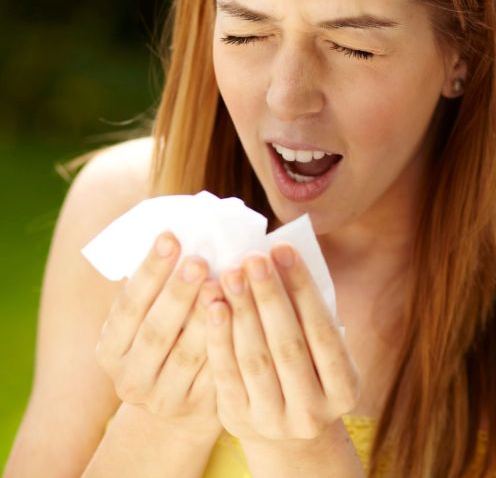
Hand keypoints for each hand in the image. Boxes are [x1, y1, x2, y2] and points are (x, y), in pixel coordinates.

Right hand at [95, 232, 224, 436]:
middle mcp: (129, 376)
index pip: (127, 305)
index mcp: (110, 347)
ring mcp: (161, 397)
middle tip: (199, 259)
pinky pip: (216, 373)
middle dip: (178, 292)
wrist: (182, 401)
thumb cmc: (171, 339)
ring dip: (208, 317)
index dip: (148, 271)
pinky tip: (244, 315)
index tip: (170, 236)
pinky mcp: (196, 408)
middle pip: (156, 330)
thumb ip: (160, 286)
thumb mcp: (151, 318)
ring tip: (225, 282)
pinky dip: (230, 342)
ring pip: (188, 354)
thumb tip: (184, 228)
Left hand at [204, 243, 359, 442]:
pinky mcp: (240, 421)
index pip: (323, 331)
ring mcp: (276, 421)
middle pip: (288, 345)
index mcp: (345, 389)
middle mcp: (314, 411)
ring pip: (255, 359)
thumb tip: (280, 259)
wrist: (284, 432)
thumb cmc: (307, 369)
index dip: (303, 288)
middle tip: (253, 257)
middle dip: (269, 296)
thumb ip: (309, 316)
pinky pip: (226, 374)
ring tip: (230, 274)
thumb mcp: (322, 352)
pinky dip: (218, 337)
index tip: (283, 249)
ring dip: (241, 312)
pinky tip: (213, 305)